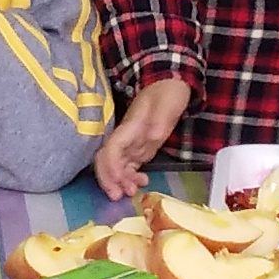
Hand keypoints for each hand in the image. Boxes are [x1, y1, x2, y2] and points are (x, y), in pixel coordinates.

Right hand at [91, 71, 192, 203]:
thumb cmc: (168, 91)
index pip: (111, 149)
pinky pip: (128, 165)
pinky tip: (141, 182)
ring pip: (116, 165)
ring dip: (120, 181)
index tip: (118, 182)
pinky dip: (130, 176)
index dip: (110, 167)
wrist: (171, 81)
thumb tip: (151, 137)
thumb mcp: (166, 104)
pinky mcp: (140, 147)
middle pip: (107, 160)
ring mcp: (132, 142)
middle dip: (109, 179)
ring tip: (132, 193)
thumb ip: (159, 120)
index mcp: (130, 126)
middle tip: (117, 196)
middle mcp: (126, 136)